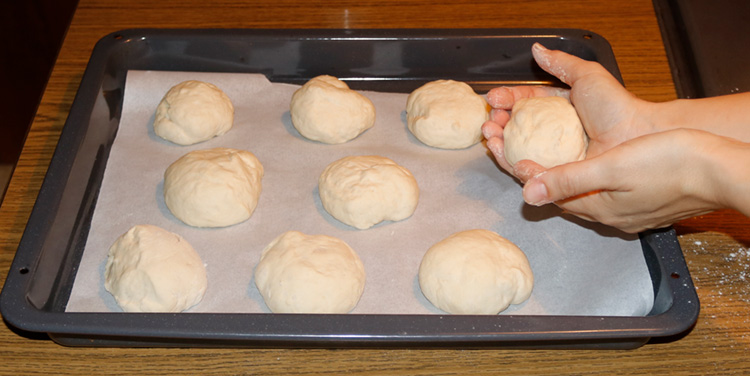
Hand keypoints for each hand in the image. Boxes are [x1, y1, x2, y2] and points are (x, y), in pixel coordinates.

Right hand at [482, 43, 653, 181]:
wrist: (635, 138)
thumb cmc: (617, 108)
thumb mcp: (587, 77)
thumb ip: (561, 63)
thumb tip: (536, 49)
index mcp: (562, 111)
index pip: (528, 104)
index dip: (509, 100)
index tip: (494, 98)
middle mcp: (556, 135)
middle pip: (518, 130)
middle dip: (498, 124)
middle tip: (488, 120)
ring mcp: (556, 157)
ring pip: (518, 151)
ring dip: (498, 143)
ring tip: (488, 135)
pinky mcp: (557, 179)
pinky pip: (529, 172)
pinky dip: (509, 162)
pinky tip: (499, 151)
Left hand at [522, 129, 730, 232]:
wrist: (722, 170)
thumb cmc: (672, 163)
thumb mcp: (612, 167)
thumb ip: (569, 179)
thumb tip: (527, 193)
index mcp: (600, 208)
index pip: (551, 194)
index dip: (528, 175)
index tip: (509, 154)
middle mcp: (612, 216)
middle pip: (565, 197)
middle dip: (541, 178)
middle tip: (521, 155)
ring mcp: (630, 212)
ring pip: (585, 196)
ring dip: (564, 179)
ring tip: (548, 160)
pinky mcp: (645, 203)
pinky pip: (605, 194)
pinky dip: (589, 180)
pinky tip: (590, 167)